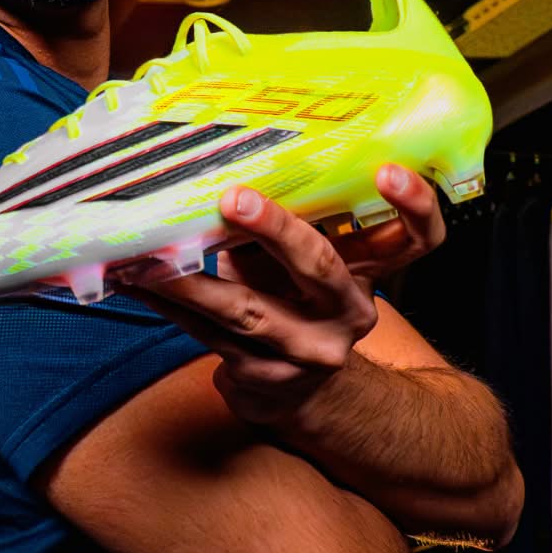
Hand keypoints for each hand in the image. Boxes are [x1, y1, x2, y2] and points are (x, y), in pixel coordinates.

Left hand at [126, 165, 445, 425]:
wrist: (307, 397)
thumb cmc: (299, 303)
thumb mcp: (311, 264)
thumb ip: (293, 223)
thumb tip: (226, 156)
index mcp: (369, 274)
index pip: (418, 239)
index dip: (413, 204)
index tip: (387, 169)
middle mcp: (347, 314)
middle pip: (319, 266)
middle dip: (274, 229)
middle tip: (233, 198)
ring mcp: (306, 352)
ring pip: (246, 309)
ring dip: (190, 277)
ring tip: (147, 252)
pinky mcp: (262, 377)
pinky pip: (205, 333)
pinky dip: (166, 302)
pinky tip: (133, 280)